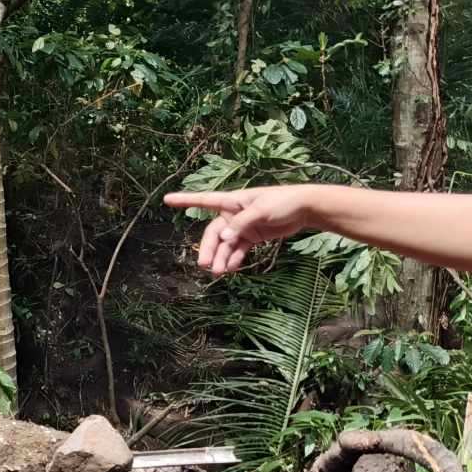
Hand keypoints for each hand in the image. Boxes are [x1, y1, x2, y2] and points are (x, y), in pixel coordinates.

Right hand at [162, 186, 313, 275]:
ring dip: (221, 257)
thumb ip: (241, 224)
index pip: (205, 200)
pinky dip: (234, 259)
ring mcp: (242, 226)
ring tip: (218, 272)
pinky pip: (238, 249)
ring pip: (225, 244)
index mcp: (233, 202)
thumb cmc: (283, 202)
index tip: (167, 200)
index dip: (185, 200)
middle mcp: (233, 214)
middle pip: (214, 232)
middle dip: (208, 248)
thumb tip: (224, 238)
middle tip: (204, 264)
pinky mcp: (252, 236)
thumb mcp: (261, 210)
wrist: (304, 209)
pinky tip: (230, 268)